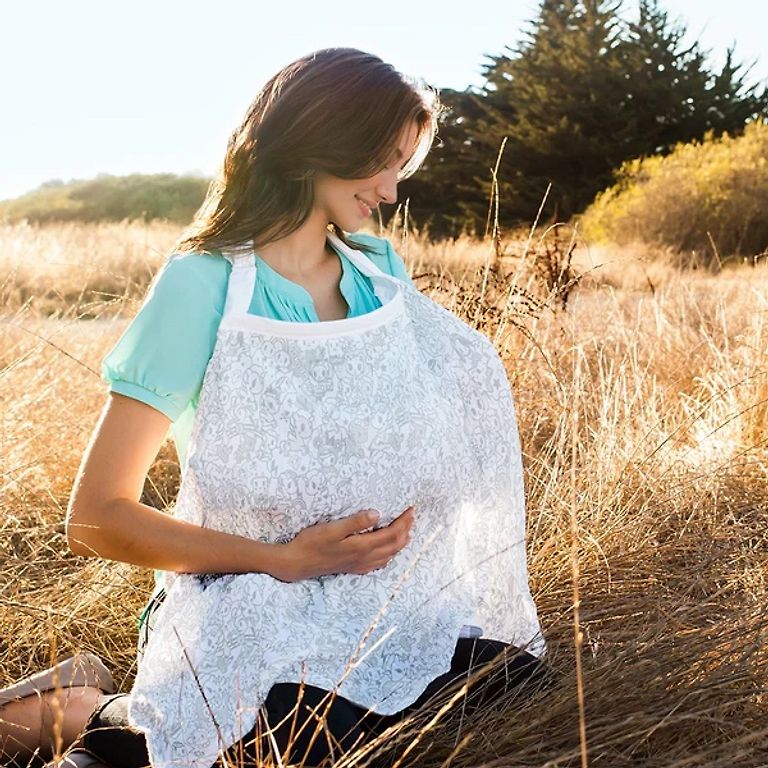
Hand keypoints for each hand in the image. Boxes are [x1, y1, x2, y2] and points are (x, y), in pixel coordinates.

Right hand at [273, 506, 414, 581]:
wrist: (297, 563)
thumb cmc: (312, 542)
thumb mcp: (332, 528)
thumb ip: (355, 521)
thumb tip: (377, 513)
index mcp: (362, 546)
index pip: (392, 534)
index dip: (404, 522)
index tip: (411, 509)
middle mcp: (364, 558)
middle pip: (394, 545)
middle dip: (406, 530)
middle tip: (412, 516)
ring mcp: (359, 565)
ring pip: (388, 556)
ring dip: (400, 543)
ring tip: (406, 532)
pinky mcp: (352, 568)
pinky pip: (378, 564)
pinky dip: (388, 556)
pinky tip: (386, 553)